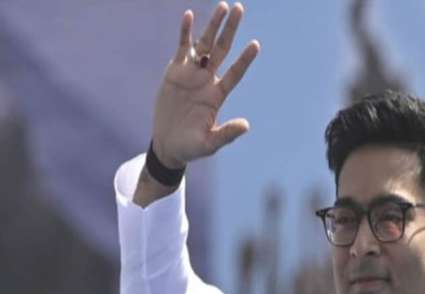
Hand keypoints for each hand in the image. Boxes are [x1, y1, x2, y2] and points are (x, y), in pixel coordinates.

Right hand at [151, 2, 259, 168]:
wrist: (169, 146)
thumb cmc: (191, 147)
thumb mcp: (209, 143)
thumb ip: (226, 134)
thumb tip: (246, 125)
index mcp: (217, 96)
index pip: (235, 73)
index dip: (244, 60)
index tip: (255, 45)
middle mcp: (207, 81)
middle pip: (222, 50)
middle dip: (230, 30)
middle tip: (240, 8)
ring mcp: (191, 75)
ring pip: (204, 45)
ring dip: (212, 26)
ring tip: (222, 6)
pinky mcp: (174, 72)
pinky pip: (181, 48)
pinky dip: (185, 33)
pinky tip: (189, 16)